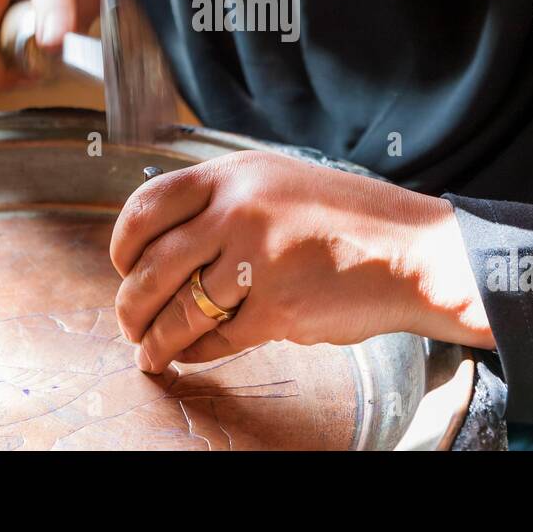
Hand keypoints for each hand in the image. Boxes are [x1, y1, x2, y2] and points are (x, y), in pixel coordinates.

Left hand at [110, 150, 493, 372]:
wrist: (411, 250)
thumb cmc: (345, 219)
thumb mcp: (278, 183)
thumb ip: (224, 202)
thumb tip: (161, 245)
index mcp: (234, 175)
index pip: (147, 205)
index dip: (122, 243)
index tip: (122, 266)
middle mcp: (238, 211)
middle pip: (152, 265)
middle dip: (129, 304)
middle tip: (127, 322)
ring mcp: (257, 260)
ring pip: (179, 309)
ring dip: (156, 339)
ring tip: (150, 353)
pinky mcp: (277, 308)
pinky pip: (217, 338)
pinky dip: (195, 352)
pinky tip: (189, 356)